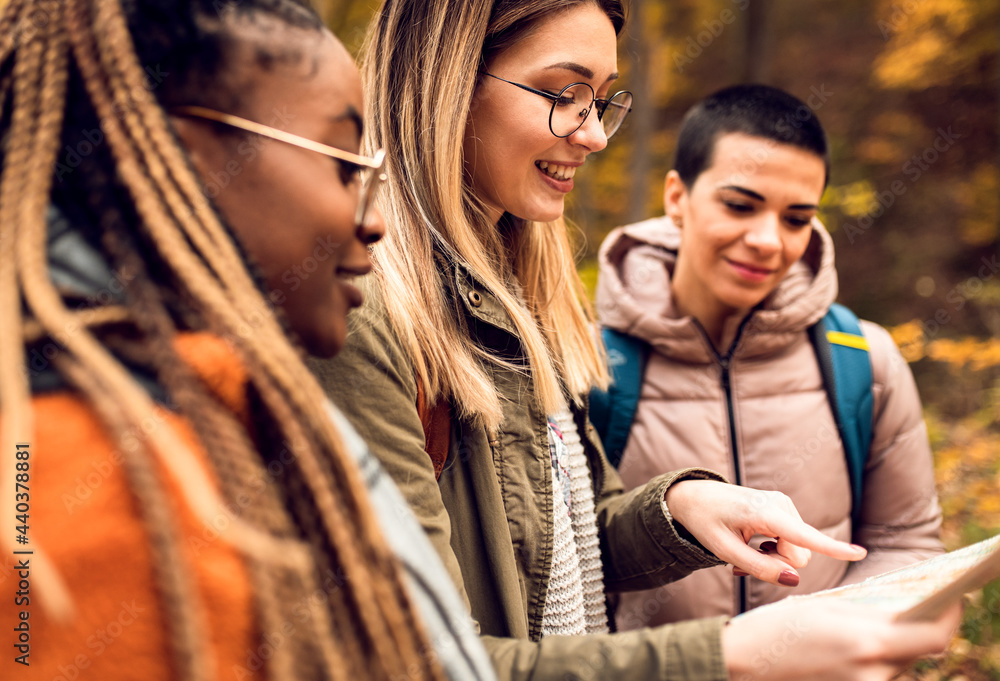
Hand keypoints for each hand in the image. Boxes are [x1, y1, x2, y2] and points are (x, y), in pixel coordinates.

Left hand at [665, 480, 866, 585]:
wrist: (695, 497)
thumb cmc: (706, 522)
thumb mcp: (725, 551)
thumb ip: (758, 568)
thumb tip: (794, 579)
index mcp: (765, 512)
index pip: (804, 536)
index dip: (833, 548)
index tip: (859, 553)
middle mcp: (781, 505)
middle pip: (800, 556)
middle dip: (777, 566)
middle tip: (742, 561)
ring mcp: (785, 506)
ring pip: (797, 552)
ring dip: (773, 559)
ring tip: (744, 551)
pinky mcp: (784, 510)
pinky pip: (793, 543)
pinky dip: (775, 550)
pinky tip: (753, 544)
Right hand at [723, 601, 960, 680]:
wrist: (744, 664)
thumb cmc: (780, 627)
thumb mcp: (827, 608)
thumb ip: (873, 614)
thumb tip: (909, 611)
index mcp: (868, 642)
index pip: (934, 634)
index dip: (950, 615)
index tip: (953, 597)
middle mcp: (873, 671)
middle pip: (920, 651)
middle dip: (924, 626)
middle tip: (925, 603)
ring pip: (901, 663)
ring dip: (902, 642)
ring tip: (894, 619)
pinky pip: (880, 674)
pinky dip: (882, 657)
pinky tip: (867, 641)